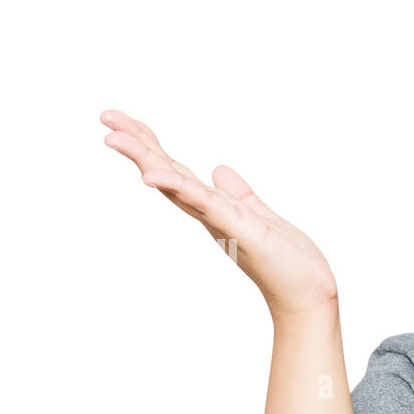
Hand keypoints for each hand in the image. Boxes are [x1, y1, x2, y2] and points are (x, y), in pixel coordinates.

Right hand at [100, 109, 338, 319]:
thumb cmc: (286, 262)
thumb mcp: (257, 216)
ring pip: (177, 186)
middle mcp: (210, 215)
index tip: (122, 121)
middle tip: (105, 117)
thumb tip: (218, 170)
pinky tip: (153, 176)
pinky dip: (180, 188)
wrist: (308, 295)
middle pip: (167, 174)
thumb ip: (237, 194)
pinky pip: (206, 204)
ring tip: (114, 138)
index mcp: (214, 208)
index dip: (150, 146)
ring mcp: (222, 222)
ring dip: (145, 161)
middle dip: (137, 146)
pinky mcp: (240, 230)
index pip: (175, 171)